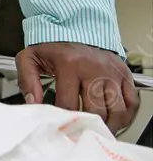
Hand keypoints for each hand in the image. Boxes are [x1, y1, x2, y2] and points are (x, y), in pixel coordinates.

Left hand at [16, 42, 139, 133]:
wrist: (75, 27)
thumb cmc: (53, 46)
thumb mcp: (31, 57)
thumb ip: (27, 80)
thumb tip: (33, 103)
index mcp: (69, 65)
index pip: (68, 104)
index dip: (65, 120)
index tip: (62, 126)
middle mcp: (94, 69)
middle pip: (96, 111)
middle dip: (88, 126)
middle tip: (81, 133)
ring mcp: (112, 73)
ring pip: (117, 110)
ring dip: (109, 125)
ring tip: (97, 130)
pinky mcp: (124, 75)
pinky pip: (132, 103)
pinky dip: (126, 116)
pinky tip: (114, 121)